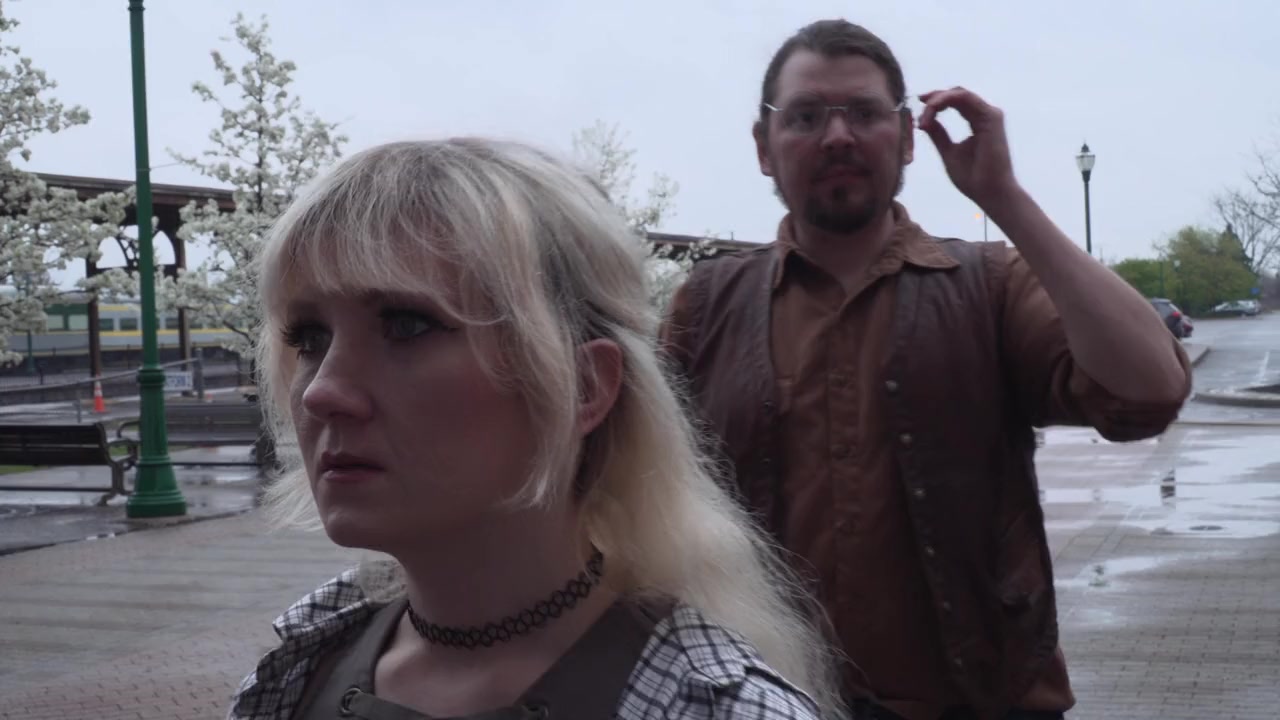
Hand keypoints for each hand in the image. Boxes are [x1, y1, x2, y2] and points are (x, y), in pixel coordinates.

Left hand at [917, 87, 1018, 210]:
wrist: (990, 192)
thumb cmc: (972, 177)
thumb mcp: (948, 152)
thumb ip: (938, 134)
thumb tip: (925, 121)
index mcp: (977, 122)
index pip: (955, 102)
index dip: (936, 101)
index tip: (918, 106)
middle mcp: (984, 115)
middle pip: (956, 94)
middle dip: (935, 97)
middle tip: (919, 101)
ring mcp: (989, 114)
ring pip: (959, 93)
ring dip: (937, 100)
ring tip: (924, 114)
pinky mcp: (991, 117)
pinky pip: (965, 98)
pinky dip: (946, 100)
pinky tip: (932, 108)